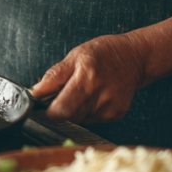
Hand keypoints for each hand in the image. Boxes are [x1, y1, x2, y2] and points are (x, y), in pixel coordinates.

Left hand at [32, 34, 146, 123]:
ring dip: (76, 109)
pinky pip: (92, 119)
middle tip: (67, 92)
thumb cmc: (104, 53)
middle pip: (70, 117)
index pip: (62, 110)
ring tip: (84, 90)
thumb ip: (54, 76)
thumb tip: (36, 92)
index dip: (51, 110)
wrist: (134, 58)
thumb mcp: (75, 56)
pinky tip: (95, 95)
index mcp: (87, 78)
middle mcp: (100, 96)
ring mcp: (109, 108)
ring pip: (80, 119)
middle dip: (62, 108)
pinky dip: (88, 110)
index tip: (48, 103)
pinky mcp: (116, 114)